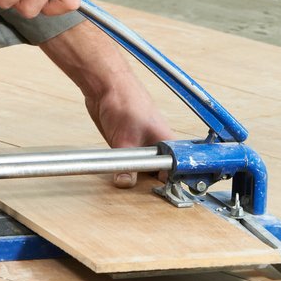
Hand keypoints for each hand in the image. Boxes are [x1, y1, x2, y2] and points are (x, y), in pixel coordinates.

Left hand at [40, 23, 178, 186]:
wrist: (104, 84)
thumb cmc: (124, 101)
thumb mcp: (125, 139)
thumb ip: (126, 164)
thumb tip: (126, 183)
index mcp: (166, 140)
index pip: (176, 167)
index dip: (174, 182)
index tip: (170, 196)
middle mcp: (156, 143)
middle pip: (159, 170)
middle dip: (150, 182)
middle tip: (144, 196)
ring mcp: (141, 142)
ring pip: (143, 167)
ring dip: (135, 174)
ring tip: (128, 181)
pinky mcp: (126, 142)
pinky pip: (129, 161)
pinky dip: (124, 166)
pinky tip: (117, 171)